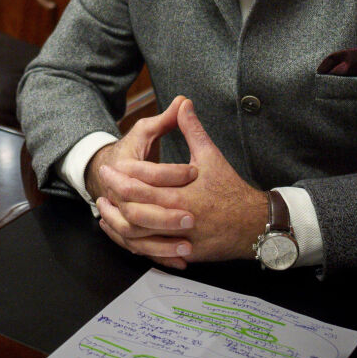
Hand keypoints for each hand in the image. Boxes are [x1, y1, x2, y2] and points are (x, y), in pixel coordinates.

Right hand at [86, 96, 198, 269]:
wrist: (103, 172)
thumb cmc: (130, 151)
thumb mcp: (146, 133)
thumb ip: (167, 119)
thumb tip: (184, 100)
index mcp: (123, 167)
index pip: (148, 173)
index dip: (173, 174)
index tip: (195, 172)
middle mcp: (117, 195)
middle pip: (139, 211)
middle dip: (166, 216)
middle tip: (193, 217)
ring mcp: (119, 216)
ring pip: (136, 235)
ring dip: (161, 242)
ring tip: (187, 242)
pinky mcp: (128, 232)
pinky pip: (140, 248)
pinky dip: (160, 256)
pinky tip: (182, 259)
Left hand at [94, 97, 264, 268]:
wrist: (254, 224)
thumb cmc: (230, 189)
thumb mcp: (211, 156)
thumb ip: (192, 130)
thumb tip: (182, 103)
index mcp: (182, 194)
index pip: (142, 186)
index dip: (121, 177)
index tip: (107, 168)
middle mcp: (179, 219)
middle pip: (135, 212)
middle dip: (115, 198)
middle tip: (102, 185)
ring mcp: (181, 240)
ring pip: (140, 237)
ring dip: (118, 224)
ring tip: (104, 210)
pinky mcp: (184, 254)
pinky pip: (152, 252)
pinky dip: (134, 243)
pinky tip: (122, 232)